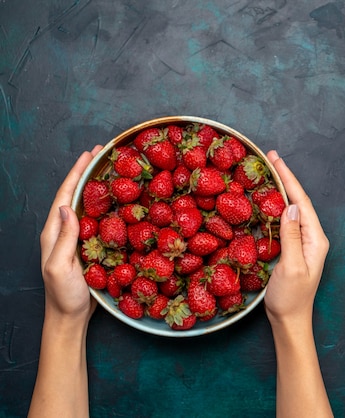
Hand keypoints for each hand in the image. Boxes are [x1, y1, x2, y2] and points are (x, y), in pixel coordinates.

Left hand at [39, 146, 102, 322]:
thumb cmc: (63, 295)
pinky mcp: (92, 247)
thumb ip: (63, 238)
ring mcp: (78, 238)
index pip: (65, 194)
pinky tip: (121, 201)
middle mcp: (65, 230)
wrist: (70, 317)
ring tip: (113, 170)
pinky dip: (108, 205)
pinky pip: (100, 220)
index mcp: (54, 231)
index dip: (77, 172)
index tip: (90, 154)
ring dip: (99, 186)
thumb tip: (67, 206)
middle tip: (104, 154)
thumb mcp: (60, 266)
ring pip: (88, 205)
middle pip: (76, 194)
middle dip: (88, 172)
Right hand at [264, 150, 329, 326]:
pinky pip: (285, 221)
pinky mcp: (293, 249)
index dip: (289, 179)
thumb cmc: (291, 298)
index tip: (276, 160)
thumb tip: (291, 207)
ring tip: (268, 172)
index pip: (302, 202)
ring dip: (281, 190)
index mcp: (316, 239)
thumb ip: (292, 237)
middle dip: (285, 178)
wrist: (290, 321)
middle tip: (270, 158)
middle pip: (299, 201)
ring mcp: (303, 243)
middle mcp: (312, 237)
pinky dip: (275, 206)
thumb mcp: (291, 267)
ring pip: (292, 209)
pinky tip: (267, 200)